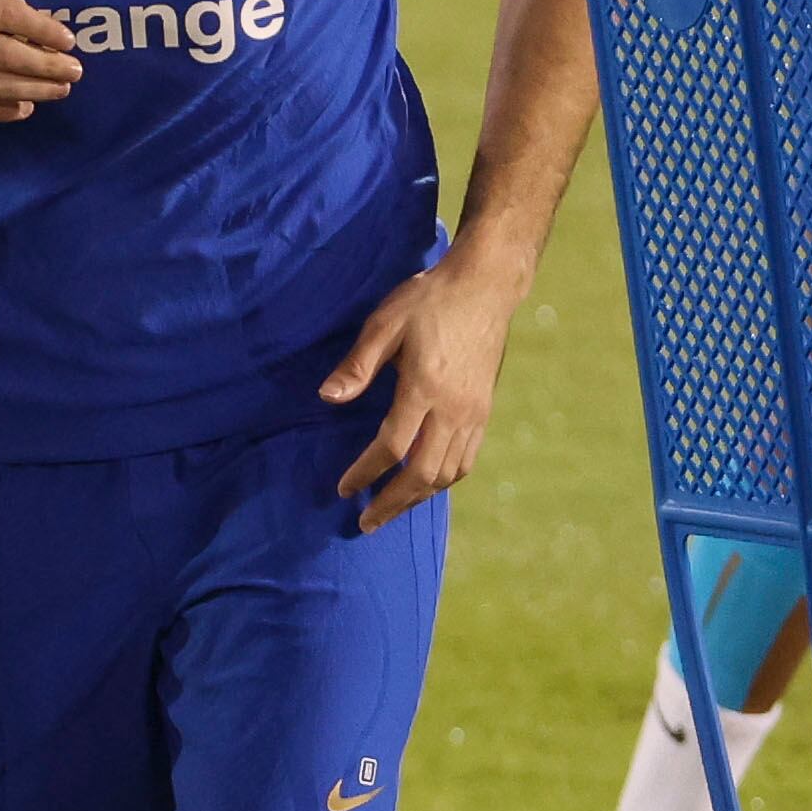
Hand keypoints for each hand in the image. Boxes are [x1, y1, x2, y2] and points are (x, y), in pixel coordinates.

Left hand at [321, 252, 522, 533]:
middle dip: (392, 503)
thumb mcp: (384, 323)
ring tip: (391, 508)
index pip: (392, 446)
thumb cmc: (428, 300)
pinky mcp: (484, 411)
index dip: (366, 472)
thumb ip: (358, 365)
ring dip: (417, 497)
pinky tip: (424, 484)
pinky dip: (443, 480)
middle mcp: (454, 409)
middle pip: (423, 473)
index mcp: (425, 387)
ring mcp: (474, 413)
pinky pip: (466, 460)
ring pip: (447, 473)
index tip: (343, 489)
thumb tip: (327, 399)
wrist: (483, 287)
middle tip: (365, 523)